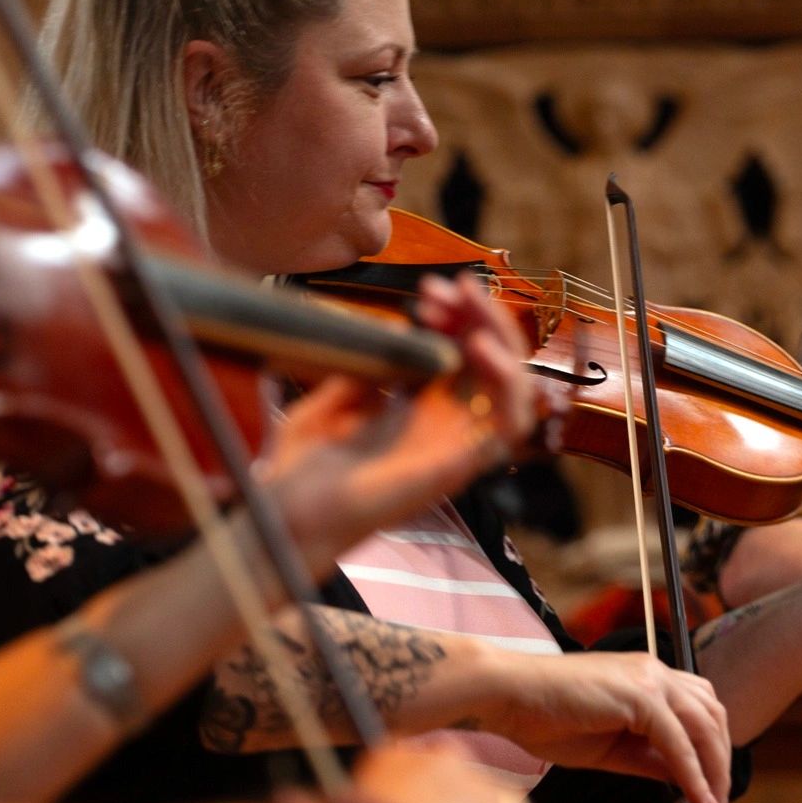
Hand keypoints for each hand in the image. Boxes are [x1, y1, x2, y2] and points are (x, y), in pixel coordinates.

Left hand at [265, 274, 541, 561]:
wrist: (289, 516)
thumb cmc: (302, 469)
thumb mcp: (330, 399)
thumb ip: (368, 366)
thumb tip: (400, 329)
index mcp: (417, 412)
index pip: (460, 355)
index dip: (454, 318)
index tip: (426, 292)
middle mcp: (444, 428)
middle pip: (490, 363)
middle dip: (476, 315)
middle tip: (449, 286)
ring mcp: (455, 446)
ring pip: (512, 386)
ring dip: (499, 336)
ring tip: (471, 303)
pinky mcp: (460, 466)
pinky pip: (510, 424)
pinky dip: (507, 381)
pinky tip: (478, 347)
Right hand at [478, 651, 731, 802]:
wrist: (509, 696)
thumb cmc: (548, 719)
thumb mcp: (610, 748)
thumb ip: (648, 758)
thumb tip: (684, 781)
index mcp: (648, 677)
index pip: (699, 708)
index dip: (712, 748)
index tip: (713, 788)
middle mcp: (655, 671)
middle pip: (712, 715)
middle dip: (721, 762)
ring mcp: (649, 679)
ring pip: (704, 726)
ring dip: (714, 770)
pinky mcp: (639, 695)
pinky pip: (678, 741)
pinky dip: (693, 774)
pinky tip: (697, 801)